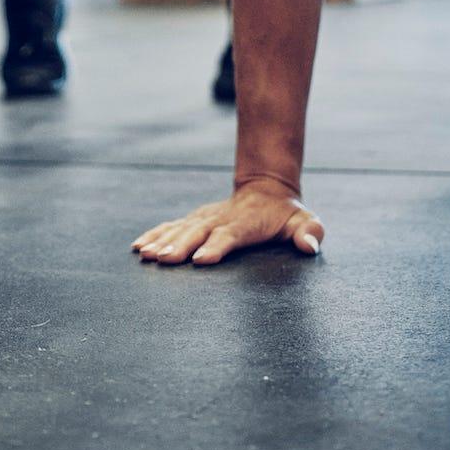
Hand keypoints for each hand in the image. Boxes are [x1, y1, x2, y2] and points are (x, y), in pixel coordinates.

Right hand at [132, 179, 323, 265]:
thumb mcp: (304, 220)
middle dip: (180, 246)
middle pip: (198, 232)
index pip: (230, 235)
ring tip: (146, 255)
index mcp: (245, 222)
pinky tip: (139, 246)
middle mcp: (220, 218)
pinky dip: (155, 234)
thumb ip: (310, 231)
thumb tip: (310, 245)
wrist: (265, 189)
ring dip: (163, 242)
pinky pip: (171, 226)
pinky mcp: (194, 220)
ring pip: (181, 229)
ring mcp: (205, 218)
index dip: (216, 246)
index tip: (201, 259)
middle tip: (163, 260)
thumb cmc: (285, 214)